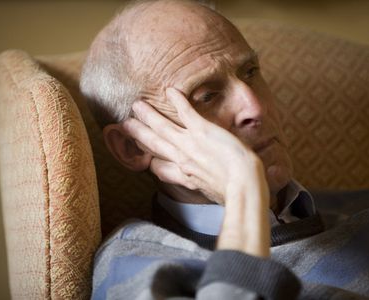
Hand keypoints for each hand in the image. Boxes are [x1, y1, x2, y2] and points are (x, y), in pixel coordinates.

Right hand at [123, 87, 264, 204]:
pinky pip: (185, 112)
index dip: (149, 161)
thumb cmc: (233, 193)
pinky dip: (177, 101)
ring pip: (162, 127)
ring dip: (148, 115)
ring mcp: (189, 143)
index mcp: (184, 176)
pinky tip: (170, 90)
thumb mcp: (212, 195)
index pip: (159, 168)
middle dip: (138, 134)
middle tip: (125, 125)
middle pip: (154, 144)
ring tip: (136, 105)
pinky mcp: (201, 130)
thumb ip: (204, 186)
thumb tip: (199, 184)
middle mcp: (182, 159)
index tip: (144, 156)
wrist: (243, 185)